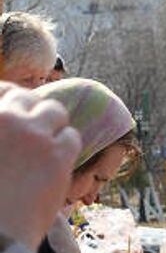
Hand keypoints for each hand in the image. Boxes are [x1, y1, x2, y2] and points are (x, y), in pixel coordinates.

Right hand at [0, 84, 80, 248]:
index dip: (8, 98)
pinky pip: (71, 136)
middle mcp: (4, 117)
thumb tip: (11, 144)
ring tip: (49, 145)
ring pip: (53, 110)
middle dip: (30, 111)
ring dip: (52, 124)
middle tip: (35, 129)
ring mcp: (30, 133)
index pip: (1, 91)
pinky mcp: (55, 154)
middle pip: (24, 97)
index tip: (14, 110)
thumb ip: (0, 140)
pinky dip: (67, 145)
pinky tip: (60, 162)